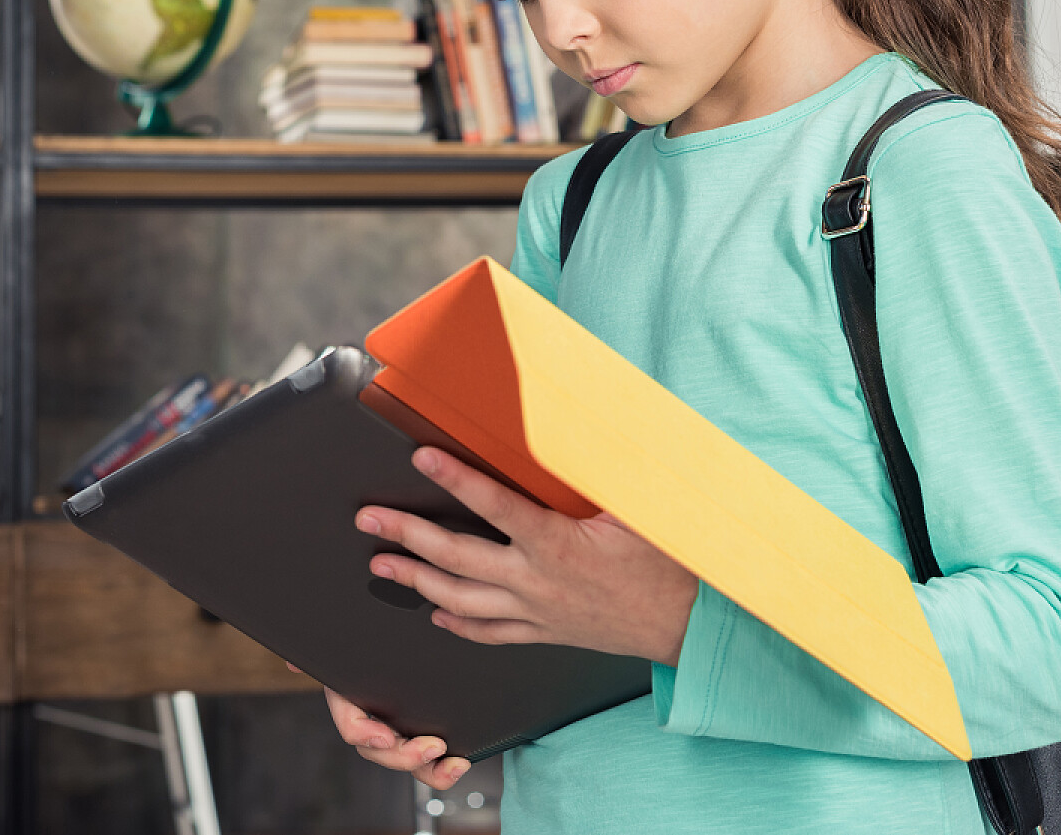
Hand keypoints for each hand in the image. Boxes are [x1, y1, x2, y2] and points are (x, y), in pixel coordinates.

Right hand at [291, 663, 470, 788]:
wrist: (386, 642)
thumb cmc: (365, 645)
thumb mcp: (348, 646)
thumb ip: (326, 650)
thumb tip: (294, 665)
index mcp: (352, 700)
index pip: (351, 725)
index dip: (364, 734)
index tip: (383, 736)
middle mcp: (372, 721)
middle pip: (382, 752)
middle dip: (405, 756)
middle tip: (431, 748)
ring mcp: (396, 731)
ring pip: (407, 761)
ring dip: (430, 769)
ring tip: (454, 765)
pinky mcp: (420, 735)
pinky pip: (429, 761)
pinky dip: (444, 767)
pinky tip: (461, 762)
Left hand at [358, 447, 697, 664]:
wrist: (690, 627)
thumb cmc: (669, 562)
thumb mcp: (640, 507)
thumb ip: (604, 471)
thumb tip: (583, 427)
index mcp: (558, 544)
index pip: (495, 505)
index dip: (456, 480)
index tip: (422, 457)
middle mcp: (538, 581)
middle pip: (458, 558)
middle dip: (407, 536)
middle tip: (370, 520)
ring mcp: (537, 612)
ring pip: (462, 600)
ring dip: (415, 581)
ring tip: (380, 566)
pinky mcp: (546, 632)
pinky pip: (491, 633)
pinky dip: (458, 623)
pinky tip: (436, 615)